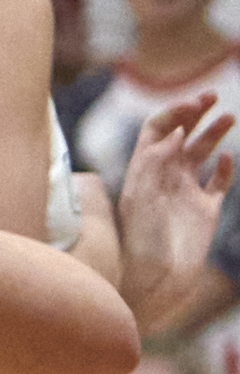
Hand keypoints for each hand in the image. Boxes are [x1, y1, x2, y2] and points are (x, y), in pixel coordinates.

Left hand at [116, 95, 237, 323]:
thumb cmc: (144, 239)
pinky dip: (226, 167)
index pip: (156, 130)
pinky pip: (218, 181)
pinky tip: (229, 157)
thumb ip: (156, 160)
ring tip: (228, 116)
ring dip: (213, 132)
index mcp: (143, 171)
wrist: (159, 277)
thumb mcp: (143, 196)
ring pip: (201, 153)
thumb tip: (176, 129)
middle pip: (179, 135)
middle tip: (211, 96)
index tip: (193, 104)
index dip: (173, 113)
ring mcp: (185, 192)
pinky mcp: (205, 209)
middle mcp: (163, 177)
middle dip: (194, 113)